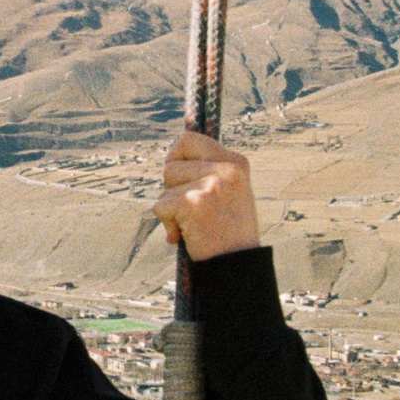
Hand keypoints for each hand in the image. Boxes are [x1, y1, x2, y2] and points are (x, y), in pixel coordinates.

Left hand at [152, 129, 259, 261]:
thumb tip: (182, 133)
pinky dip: (168, 224)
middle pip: (171, 165)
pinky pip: (161, 206)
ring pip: (165, 187)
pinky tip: (187, 235)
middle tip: (192, 210)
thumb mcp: (228, 191)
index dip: (175, 157)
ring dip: (171, 209)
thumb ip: (207, 167)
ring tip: (193, 225)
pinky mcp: (194, 202)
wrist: (238, 266)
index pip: (189, 139)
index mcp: (236, 162)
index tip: (178, 176)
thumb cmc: (228, 231)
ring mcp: (211, 185)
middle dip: (172, 189)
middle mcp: (226, 169)